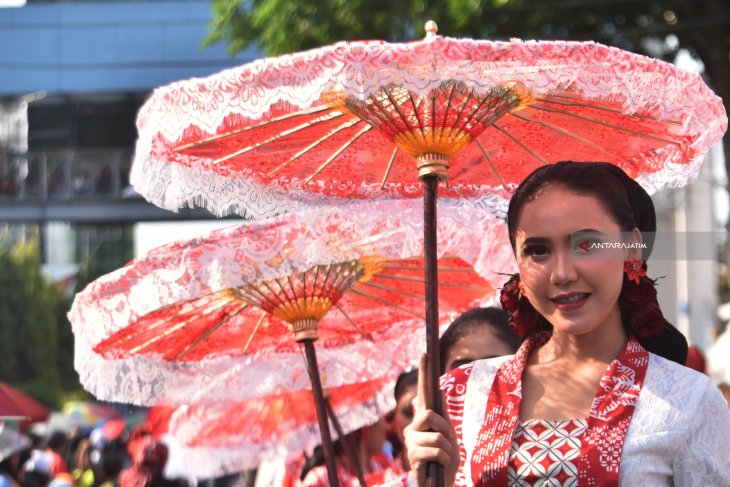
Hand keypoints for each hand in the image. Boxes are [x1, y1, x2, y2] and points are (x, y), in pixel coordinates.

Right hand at [404, 355, 458, 486]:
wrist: (440, 483)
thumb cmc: (444, 460)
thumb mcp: (448, 435)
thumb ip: (442, 416)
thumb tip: (441, 391)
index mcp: (423, 420)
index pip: (424, 392)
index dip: (424, 373)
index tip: (425, 353)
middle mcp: (413, 427)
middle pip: (430, 414)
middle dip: (445, 430)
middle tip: (447, 444)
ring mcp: (411, 441)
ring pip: (437, 435)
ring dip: (448, 449)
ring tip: (442, 458)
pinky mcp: (412, 456)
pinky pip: (437, 450)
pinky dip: (445, 459)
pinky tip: (438, 465)